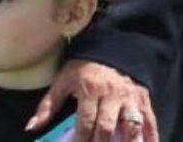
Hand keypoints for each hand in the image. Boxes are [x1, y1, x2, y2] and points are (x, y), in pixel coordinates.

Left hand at [27, 59, 156, 141]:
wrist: (110, 50)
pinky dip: (151, 138)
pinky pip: (150, 123)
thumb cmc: (83, 69)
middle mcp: (110, 95)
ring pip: (130, 127)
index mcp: (89, 90)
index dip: (81, 140)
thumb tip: (31, 127)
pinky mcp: (144, 101)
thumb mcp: (63, 81)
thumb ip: (48, 105)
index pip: (85, 121)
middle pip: (107, 127)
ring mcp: (129, 99)